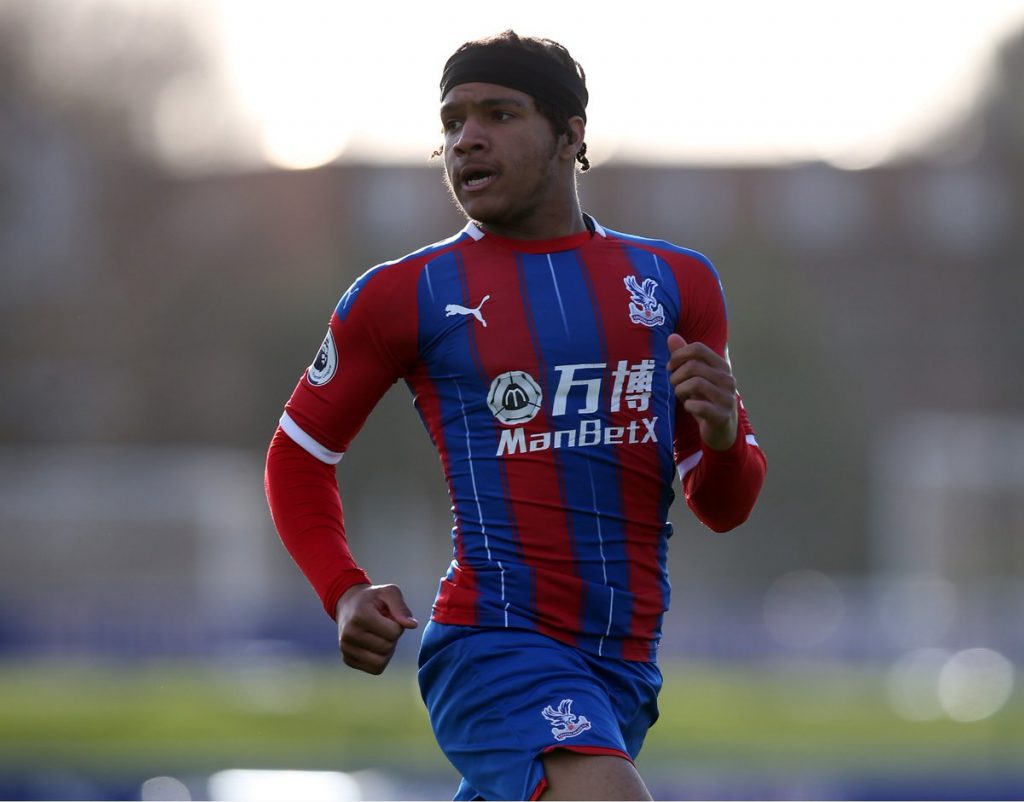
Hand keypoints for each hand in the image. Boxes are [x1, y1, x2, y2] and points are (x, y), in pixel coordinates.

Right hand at [335, 583, 418, 674]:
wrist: (348, 605)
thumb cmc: (373, 598)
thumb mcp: (389, 592)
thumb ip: (402, 607)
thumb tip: (413, 625)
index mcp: (360, 616)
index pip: (393, 632)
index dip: (398, 624)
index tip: (389, 617)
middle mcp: (349, 634)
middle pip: (387, 647)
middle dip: (392, 637)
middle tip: (384, 625)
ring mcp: (346, 649)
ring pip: (381, 662)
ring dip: (387, 650)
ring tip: (380, 635)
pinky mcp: (347, 660)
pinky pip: (375, 669)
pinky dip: (380, 659)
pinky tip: (374, 645)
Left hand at [667, 333, 737, 450]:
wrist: (721, 431)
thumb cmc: (706, 399)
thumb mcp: (695, 377)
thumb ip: (684, 357)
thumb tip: (671, 336)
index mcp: (721, 366)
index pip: (698, 348)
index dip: (679, 355)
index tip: (671, 367)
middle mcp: (727, 379)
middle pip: (693, 365)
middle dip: (676, 376)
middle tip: (675, 386)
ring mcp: (727, 398)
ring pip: (694, 383)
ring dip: (680, 391)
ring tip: (683, 397)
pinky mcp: (722, 415)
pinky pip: (697, 405)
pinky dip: (688, 406)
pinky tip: (690, 408)